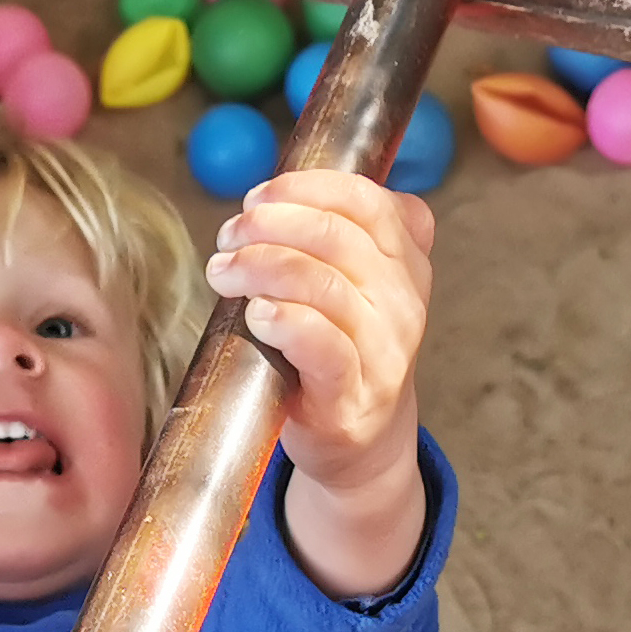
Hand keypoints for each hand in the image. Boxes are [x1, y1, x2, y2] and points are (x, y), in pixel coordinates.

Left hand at [204, 170, 431, 599]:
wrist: (359, 443)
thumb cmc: (338, 351)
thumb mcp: (350, 286)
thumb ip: (328, 240)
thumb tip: (266, 200)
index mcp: (407, 259)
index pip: (368, 201)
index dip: (307, 188)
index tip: (257, 197)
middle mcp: (405, 300)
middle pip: (339, 237)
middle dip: (271, 226)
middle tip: (229, 235)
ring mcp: (386, 351)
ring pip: (326, 286)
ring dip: (262, 267)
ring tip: (223, 271)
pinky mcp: (354, 398)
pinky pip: (324, 346)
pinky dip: (286, 322)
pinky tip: (256, 314)